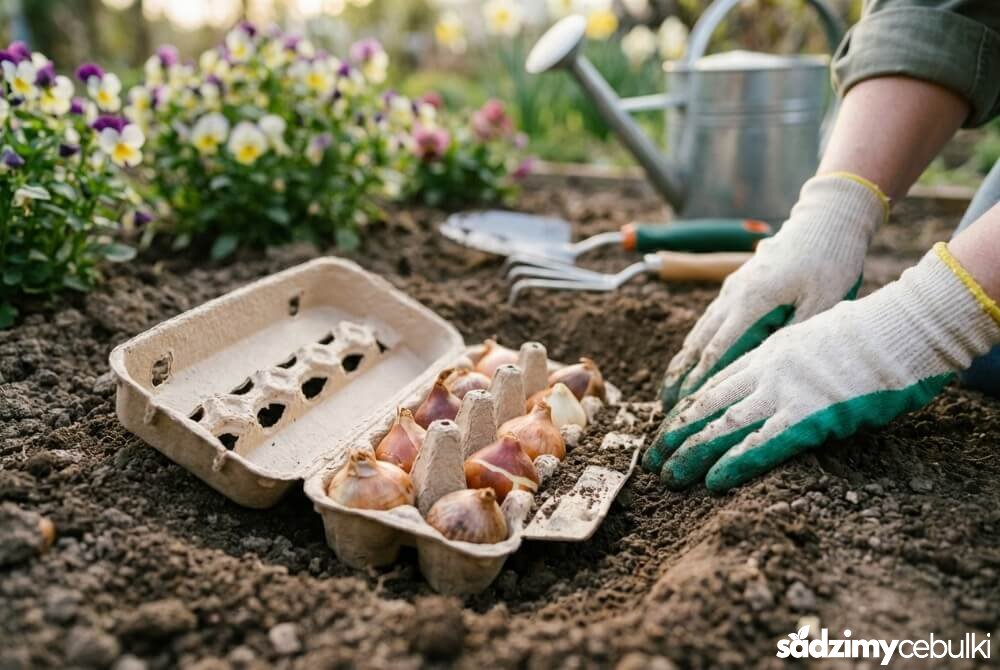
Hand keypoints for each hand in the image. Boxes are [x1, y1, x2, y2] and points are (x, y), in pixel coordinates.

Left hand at [644, 243, 999, 490]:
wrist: (899, 329)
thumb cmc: (867, 334)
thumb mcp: (813, 338)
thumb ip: (789, 360)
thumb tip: (779, 381)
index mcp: (768, 351)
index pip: (715, 383)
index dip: (688, 409)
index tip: (669, 427)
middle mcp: (766, 370)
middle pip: (708, 404)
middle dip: (676, 433)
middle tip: (652, 459)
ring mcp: (784, 392)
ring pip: (724, 425)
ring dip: (692, 452)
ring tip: (668, 475)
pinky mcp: (808, 416)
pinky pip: (762, 444)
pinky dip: (733, 463)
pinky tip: (711, 481)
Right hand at [660, 173, 887, 408]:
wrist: (826, 222)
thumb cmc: (830, 261)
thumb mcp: (823, 302)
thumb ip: (794, 333)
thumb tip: (767, 366)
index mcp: (752, 301)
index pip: (717, 349)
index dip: (700, 379)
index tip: (687, 403)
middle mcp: (734, 294)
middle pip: (700, 340)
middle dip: (682, 372)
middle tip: (667, 400)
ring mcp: (734, 286)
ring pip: (702, 326)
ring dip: (686, 355)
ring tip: (672, 380)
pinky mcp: (739, 281)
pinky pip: (712, 314)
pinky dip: (699, 336)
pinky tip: (693, 349)